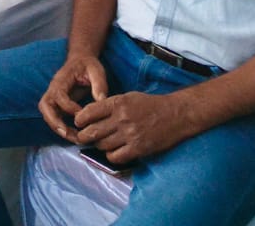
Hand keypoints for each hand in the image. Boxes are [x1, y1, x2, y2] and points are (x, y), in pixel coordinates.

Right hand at [38, 53, 109, 142]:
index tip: (81, 115)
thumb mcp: (96, 70)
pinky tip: (75, 136)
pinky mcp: (57, 104)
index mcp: (61, 79)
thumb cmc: (88, 65)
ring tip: (74, 139)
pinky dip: (62, 128)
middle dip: (54, 122)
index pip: (58, 95)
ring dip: (58, 128)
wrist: (81, 60)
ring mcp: (53, 97)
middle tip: (68, 134)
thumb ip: (99, 84)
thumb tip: (101, 101)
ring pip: (47, 115)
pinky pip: (54, 118)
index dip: (68, 107)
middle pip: (45, 107)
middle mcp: (53, 89)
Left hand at [73, 91, 188, 164]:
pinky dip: (111, 156)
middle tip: (82, 137)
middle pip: (92, 132)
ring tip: (100, 143)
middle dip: (83, 136)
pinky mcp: (138, 149)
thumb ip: (110, 105)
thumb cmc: (150, 104)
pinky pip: (115, 157)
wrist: (175, 114)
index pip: (89, 112)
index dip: (79, 120)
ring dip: (98, 146)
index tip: (78, 123)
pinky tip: (114, 151)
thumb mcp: (128, 97)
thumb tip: (90, 114)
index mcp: (117, 103)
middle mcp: (121, 119)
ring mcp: (130, 135)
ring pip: (102, 145)